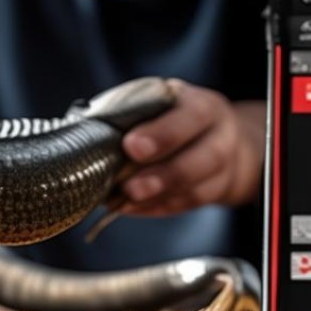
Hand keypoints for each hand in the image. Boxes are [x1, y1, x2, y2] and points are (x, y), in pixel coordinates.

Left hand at [118, 80, 264, 215]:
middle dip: (164, 175)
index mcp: (203, 106)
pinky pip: (186, 204)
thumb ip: (133, 114)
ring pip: (197, 188)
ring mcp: (223, 168)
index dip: (162, 134)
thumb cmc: (173, 116)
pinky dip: (156, 207)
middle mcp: (220, 136)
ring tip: (125, 200)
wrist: (218, 137)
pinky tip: (131, 207)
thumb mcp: (160, 103)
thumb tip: (88, 134)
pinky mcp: (213, 193)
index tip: (131, 145)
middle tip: (129, 186)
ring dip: (158, 197)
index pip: (190, 117)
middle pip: (203, 158)